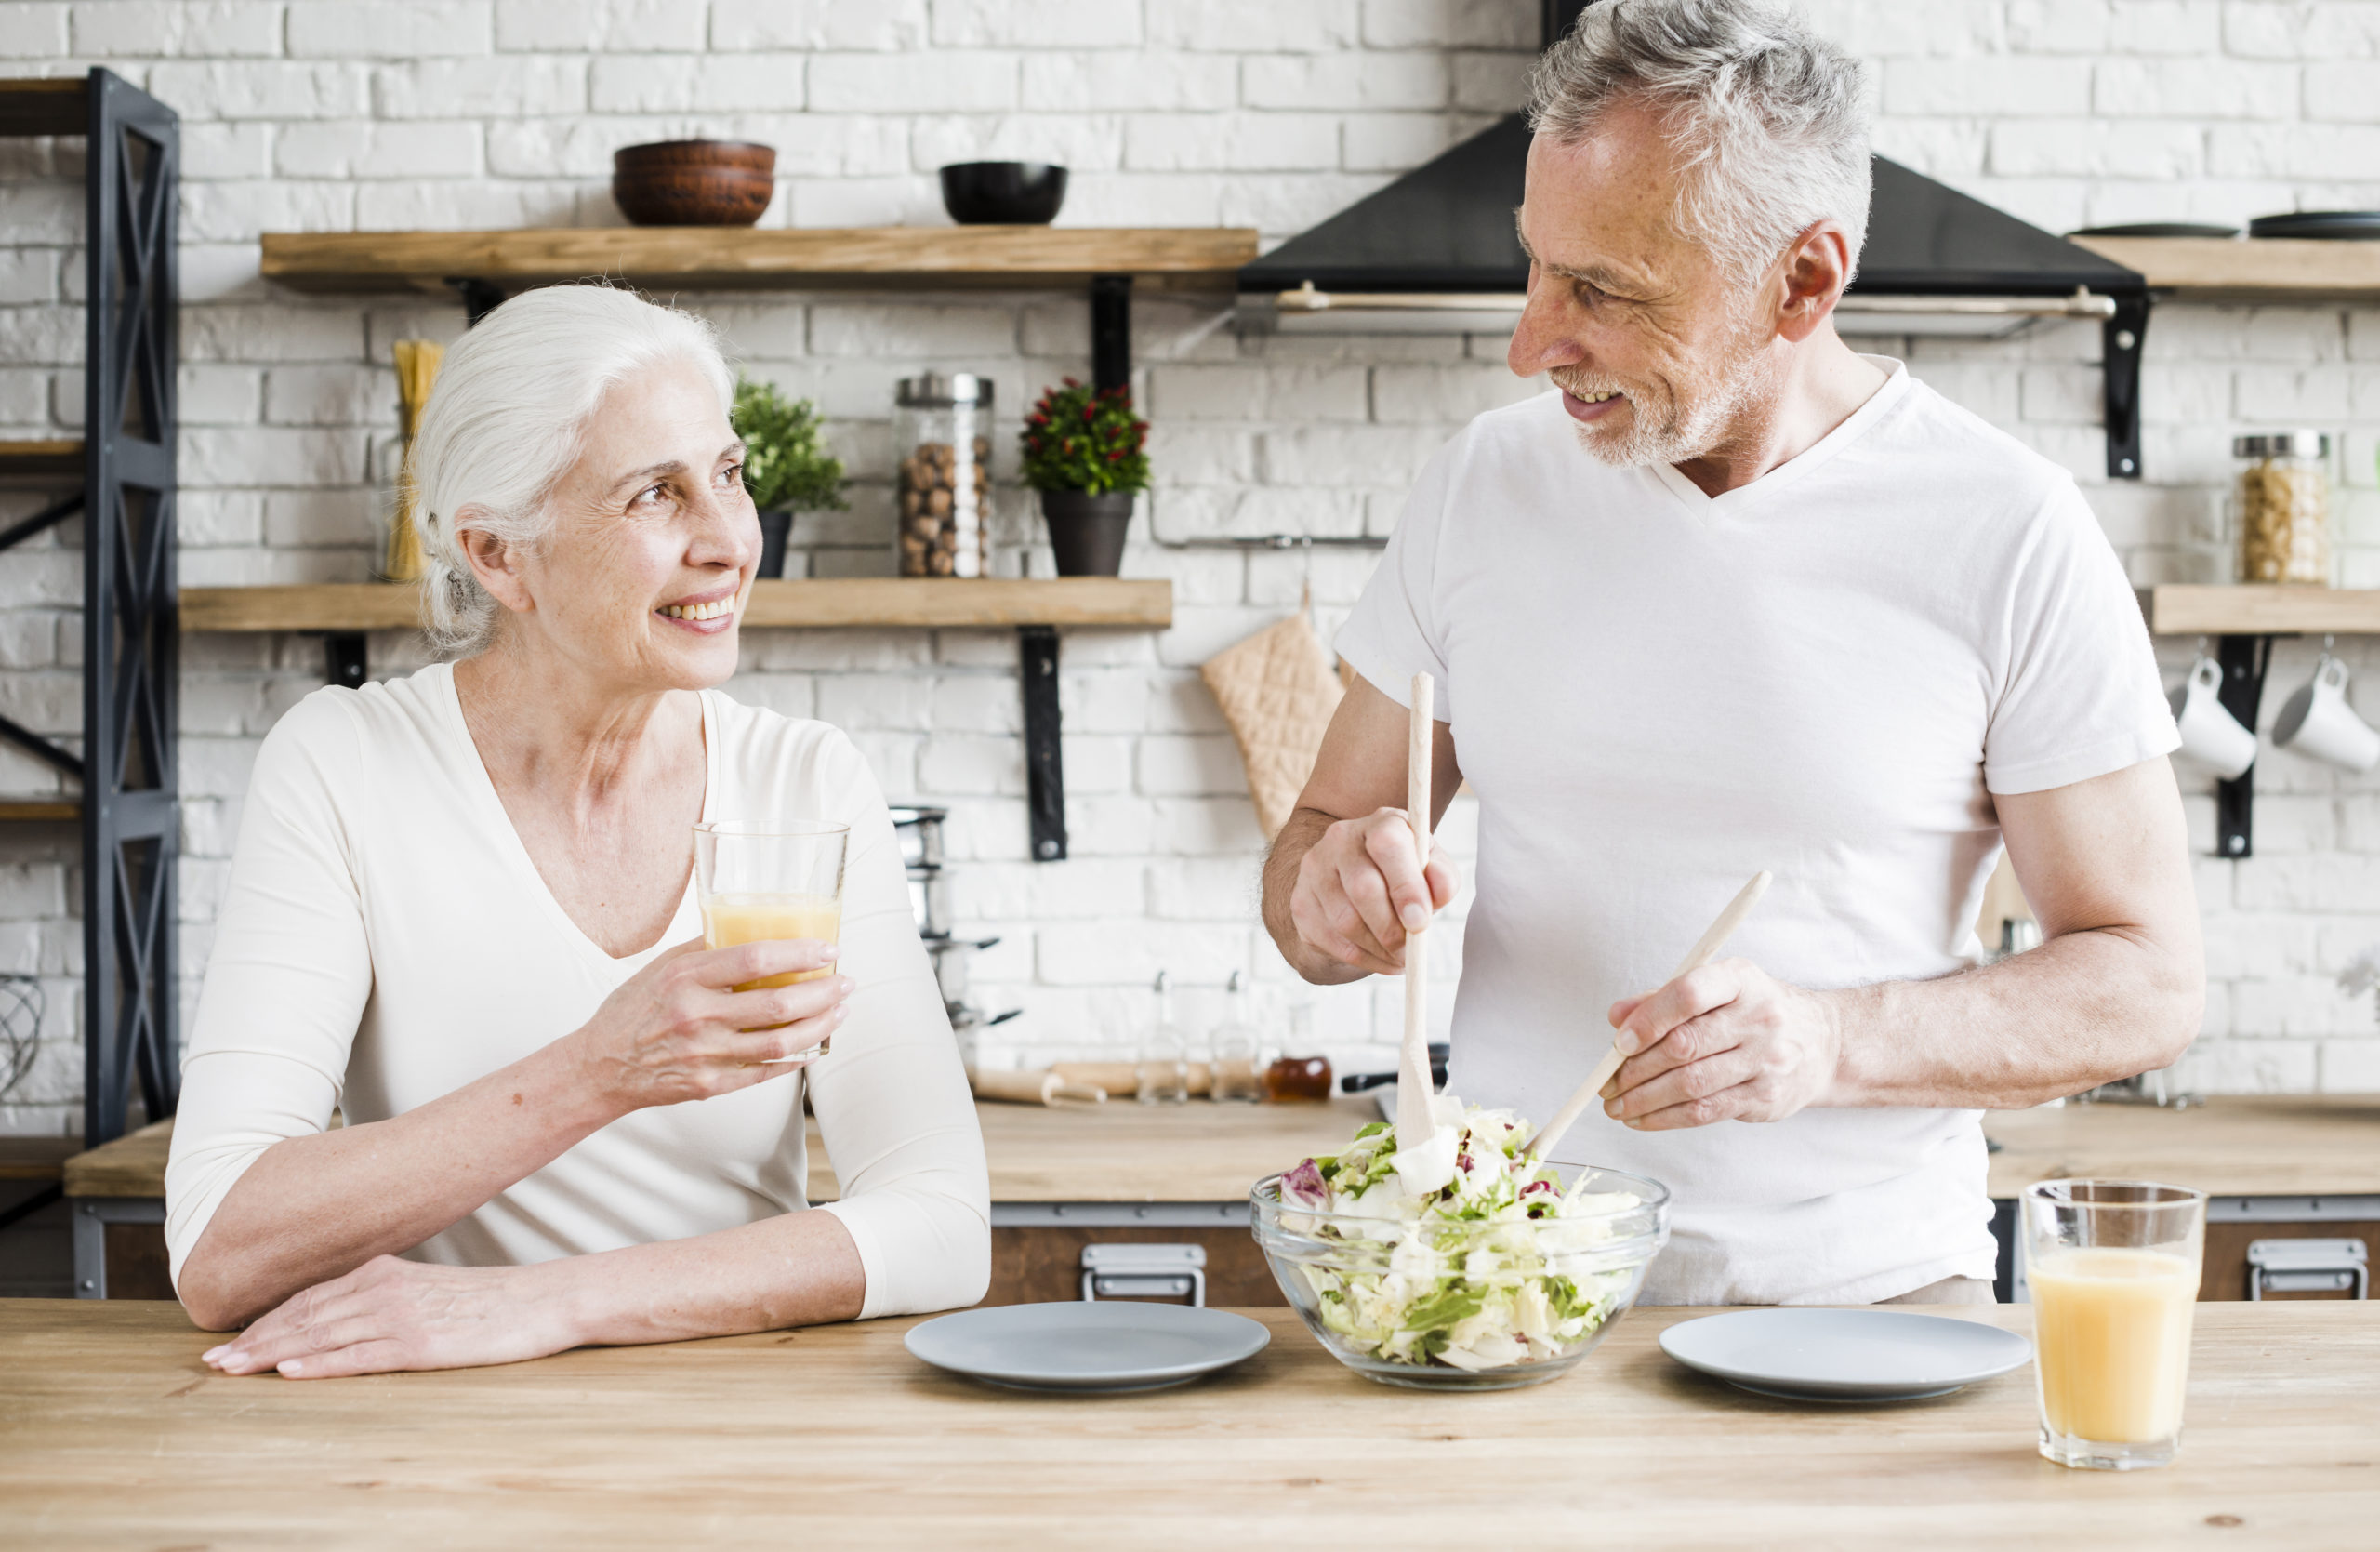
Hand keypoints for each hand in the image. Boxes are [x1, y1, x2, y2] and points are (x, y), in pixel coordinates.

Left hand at [201, 1255, 568, 1378]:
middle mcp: (383, 1288)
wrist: (543, 1300)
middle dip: (254, 1340)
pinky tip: (290, 1372)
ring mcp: (400, 1315)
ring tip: (234, 1370)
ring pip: (320, 1336)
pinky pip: (358, 1355)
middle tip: (213, 1362)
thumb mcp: (429, 1290)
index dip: (265, 1321)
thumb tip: (346, 1319)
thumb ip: (386, 1298)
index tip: (231, 1342)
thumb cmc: (491, 1300)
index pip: (308, 1298)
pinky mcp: (420, 1343)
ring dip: (272, 1354)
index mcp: (383, 1271)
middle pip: (303, 1317)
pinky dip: (319, 1364)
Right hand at [568, 936, 850, 1114]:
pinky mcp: (710, 1085)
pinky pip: (765, 1072)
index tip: (829, 949)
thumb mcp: (662, 966)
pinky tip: (813, 1047)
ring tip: (840, 1013)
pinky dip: (795, 1060)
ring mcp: (705, 1054)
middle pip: (778, 1005)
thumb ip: (706, 948)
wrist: (600, 1067)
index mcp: (687, 977)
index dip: (800, 953)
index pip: (756, 959)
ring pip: (781, 1043)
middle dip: (824, 993)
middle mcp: (697, 1015)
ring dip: (820, 1027)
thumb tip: (751, 923)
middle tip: (847, 982)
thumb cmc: (633, 1010)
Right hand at [1287, 807, 1459, 976]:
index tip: (1420, 922)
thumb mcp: (1429, 870)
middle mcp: (1341, 839)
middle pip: (1363, 888)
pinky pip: (1331, 940)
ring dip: (1378, 948)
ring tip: (1398, 957)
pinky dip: (1361, 957)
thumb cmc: (1401, 874)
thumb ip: (1442, 877)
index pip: (1388, 844)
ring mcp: (1315, 869)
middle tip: (1410, 951)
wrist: (1353, 882)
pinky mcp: (1301, 902)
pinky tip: (1378, 958)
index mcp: (1381, 822)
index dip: (1406, 886)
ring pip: (1346, 920)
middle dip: (1392, 929)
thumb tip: (1440, 890)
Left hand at [1600, 958, 1842, 1129]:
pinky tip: (1642, 1119)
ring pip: (1691, 1085)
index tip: (1618, 1042)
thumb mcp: (1717, 989)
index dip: (1648, 1019)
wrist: (1824, 1045)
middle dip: (1635, 1069)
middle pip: (1684, 1046)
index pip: (1689, 994)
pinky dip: (1665, 1119)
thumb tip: (1616, 1018)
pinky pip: (1705, 1112)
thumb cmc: (1754, 1011)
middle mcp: (1758, 1018)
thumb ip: (1662, 999)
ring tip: (1616, 1106)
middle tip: (1607, 1083)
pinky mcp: (1765, 1098)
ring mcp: (1766, 1060)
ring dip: (1644, 1100)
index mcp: (1740, 979)